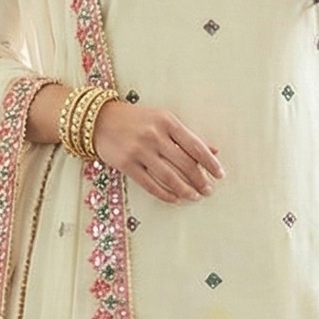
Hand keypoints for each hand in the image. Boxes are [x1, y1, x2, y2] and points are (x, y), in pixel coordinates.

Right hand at [92, 101, 224, 203]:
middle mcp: (154, 136)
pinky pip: (150, 184)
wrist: (99, 119)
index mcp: (167, 122)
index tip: (220, 174)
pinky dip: (165, 194)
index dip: (210, 163)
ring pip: (169, 177)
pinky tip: (175, 199)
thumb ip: (187, 136)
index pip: (195, 146)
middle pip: (185, 164)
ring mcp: (139, 151)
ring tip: (195, 196)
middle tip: (208, 190)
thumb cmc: (136, 119)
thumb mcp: (163, 119)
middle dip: (200, 180)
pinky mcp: (126, 164)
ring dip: (185, 190)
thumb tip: (213, 150)